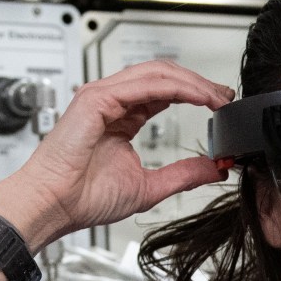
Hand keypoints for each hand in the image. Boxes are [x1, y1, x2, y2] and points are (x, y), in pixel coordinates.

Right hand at [0, 60, 233, 247]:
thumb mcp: (150, 186)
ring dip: (192, 82)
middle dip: (199, 83)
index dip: (196, 93)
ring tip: (217, 97)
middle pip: (164, 76)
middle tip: (226, 96)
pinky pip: (145, 85)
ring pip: (157, 74)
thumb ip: (183, 174)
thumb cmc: (83, 198)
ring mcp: (103, 97)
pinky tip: (198, 98)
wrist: (54, 206)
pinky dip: (176, 88)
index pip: (165, 91)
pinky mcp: (97, 99)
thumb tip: (216, 167)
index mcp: (122, 118)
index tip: (222, 105)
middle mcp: (113, 102)